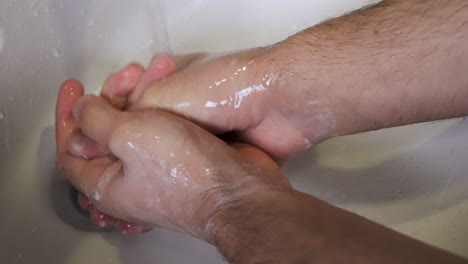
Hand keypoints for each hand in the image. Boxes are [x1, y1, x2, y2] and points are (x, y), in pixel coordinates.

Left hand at [56, 79, 290, 239]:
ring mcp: (158, 170)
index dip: (67, 117)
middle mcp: (130, 180)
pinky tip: (172, 88)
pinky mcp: (182, 159)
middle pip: (107, 133)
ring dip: (141, 96)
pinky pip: (162, 127)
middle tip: (126, 77)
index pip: (71, 150)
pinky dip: (162, 105)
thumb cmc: (188, 174)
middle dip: (114, 97)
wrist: (239, 190)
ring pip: (138, 126)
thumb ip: (97, 120)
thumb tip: (82, 110)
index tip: (75, 89)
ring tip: (156, 73)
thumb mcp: (129, 137)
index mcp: (106, 184)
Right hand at [104, 49, 337, 162]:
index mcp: (170, 79)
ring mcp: (205, 129)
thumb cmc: (224, 88)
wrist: (276, 104)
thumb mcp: (163, 95)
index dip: (111, 110)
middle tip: (109, 152)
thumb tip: (100, 129)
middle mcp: (186, 103)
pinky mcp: (220, 151)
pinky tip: (159, 178)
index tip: (95, 126)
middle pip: (147, 124)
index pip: (129, 96)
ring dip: (152, 156)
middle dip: (128, 137)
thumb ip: (128, 113)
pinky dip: (176, 169)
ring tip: (130, 168)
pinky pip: (191, 162)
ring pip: (168, 147)